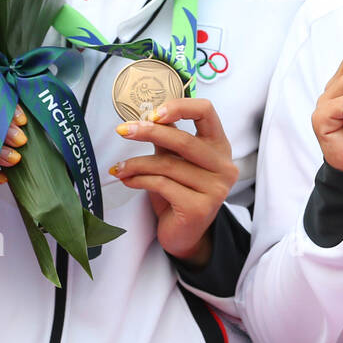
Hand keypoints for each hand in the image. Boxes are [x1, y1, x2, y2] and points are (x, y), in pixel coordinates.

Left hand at [109, 98, 237, 267]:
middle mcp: (223, 166)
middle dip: (148, 133)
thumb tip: (144, 115)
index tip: (153, 113)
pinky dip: (139, 180)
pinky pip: (162, 185)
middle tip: (123, 131)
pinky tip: (128, 180)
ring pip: (168, 165)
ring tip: (119, 167)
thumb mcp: (175, 160)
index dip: (179, 107)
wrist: (185, 234)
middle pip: (184, 140)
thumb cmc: (179, 192)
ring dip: (136, 163)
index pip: (206, 111)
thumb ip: (167, 139)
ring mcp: (215, 188)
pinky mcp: (199, 208)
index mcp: (219, 146)